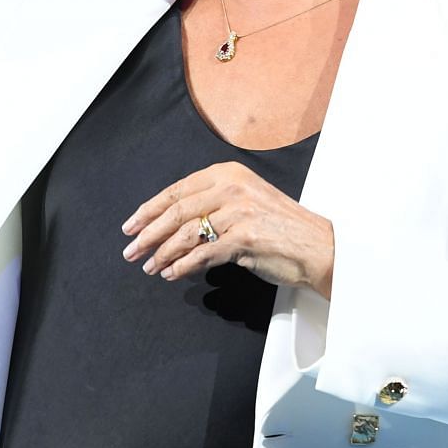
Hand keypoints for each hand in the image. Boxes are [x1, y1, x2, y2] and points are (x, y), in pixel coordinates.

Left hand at [122, 161, 334, 297]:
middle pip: (176, 211)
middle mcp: (232, 187)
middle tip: (130, 250)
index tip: (131, 225)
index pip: (177, 190)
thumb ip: (212, 204)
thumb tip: (170, 225)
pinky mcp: (244, 238)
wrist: (317, 247)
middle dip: (147, 233)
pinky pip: (202, 254)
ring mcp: (238, 212)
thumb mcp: (245, 200)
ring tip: (149, 267)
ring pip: (185, 234)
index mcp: (228, 173)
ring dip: (162, 253)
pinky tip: (172, 274)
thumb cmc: (280, 227)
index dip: (149, 209)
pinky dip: (182, 267)